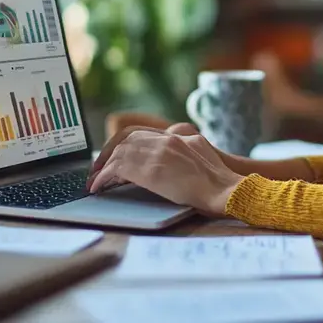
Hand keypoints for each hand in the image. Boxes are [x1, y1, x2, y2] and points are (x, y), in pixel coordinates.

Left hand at [87, 126, 243, 215]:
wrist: (227, 191)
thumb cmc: (221, 184)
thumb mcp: (205, 158)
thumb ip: (187, 153)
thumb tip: (171, 163)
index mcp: (181, 136)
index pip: (142, 132)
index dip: (123, 144)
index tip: (114, 156)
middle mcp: (168, 139)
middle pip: (126, 138)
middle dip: (108, 154)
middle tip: (98, 169)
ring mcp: (159, 152)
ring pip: (119, 152)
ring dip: (103, 167)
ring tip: (94, 181)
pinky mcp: (151, 169)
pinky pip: (117, 169)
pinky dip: (103, 178)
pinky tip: (98, 188)